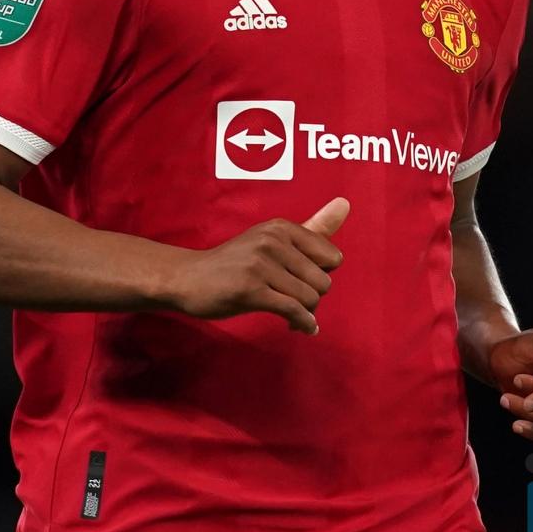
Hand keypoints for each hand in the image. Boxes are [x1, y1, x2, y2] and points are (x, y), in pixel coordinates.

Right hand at [169, 198, 348, 334]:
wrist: (187, 278)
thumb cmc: (235, 262)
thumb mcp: (272, 239)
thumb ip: (313, 227)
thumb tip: (346, 203)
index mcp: (282, 227)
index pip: (332, 257)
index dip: (321, 276)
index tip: (304, 284)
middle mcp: (273, 240)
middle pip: (323, 281)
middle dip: (313, 298)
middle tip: (295, 303)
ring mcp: (260, 264)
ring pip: (310, 298)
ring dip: (305, 314)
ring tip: (292, 316)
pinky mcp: (250, 289)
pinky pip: (293, 310)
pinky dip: (302, 323)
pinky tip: (298, 328)